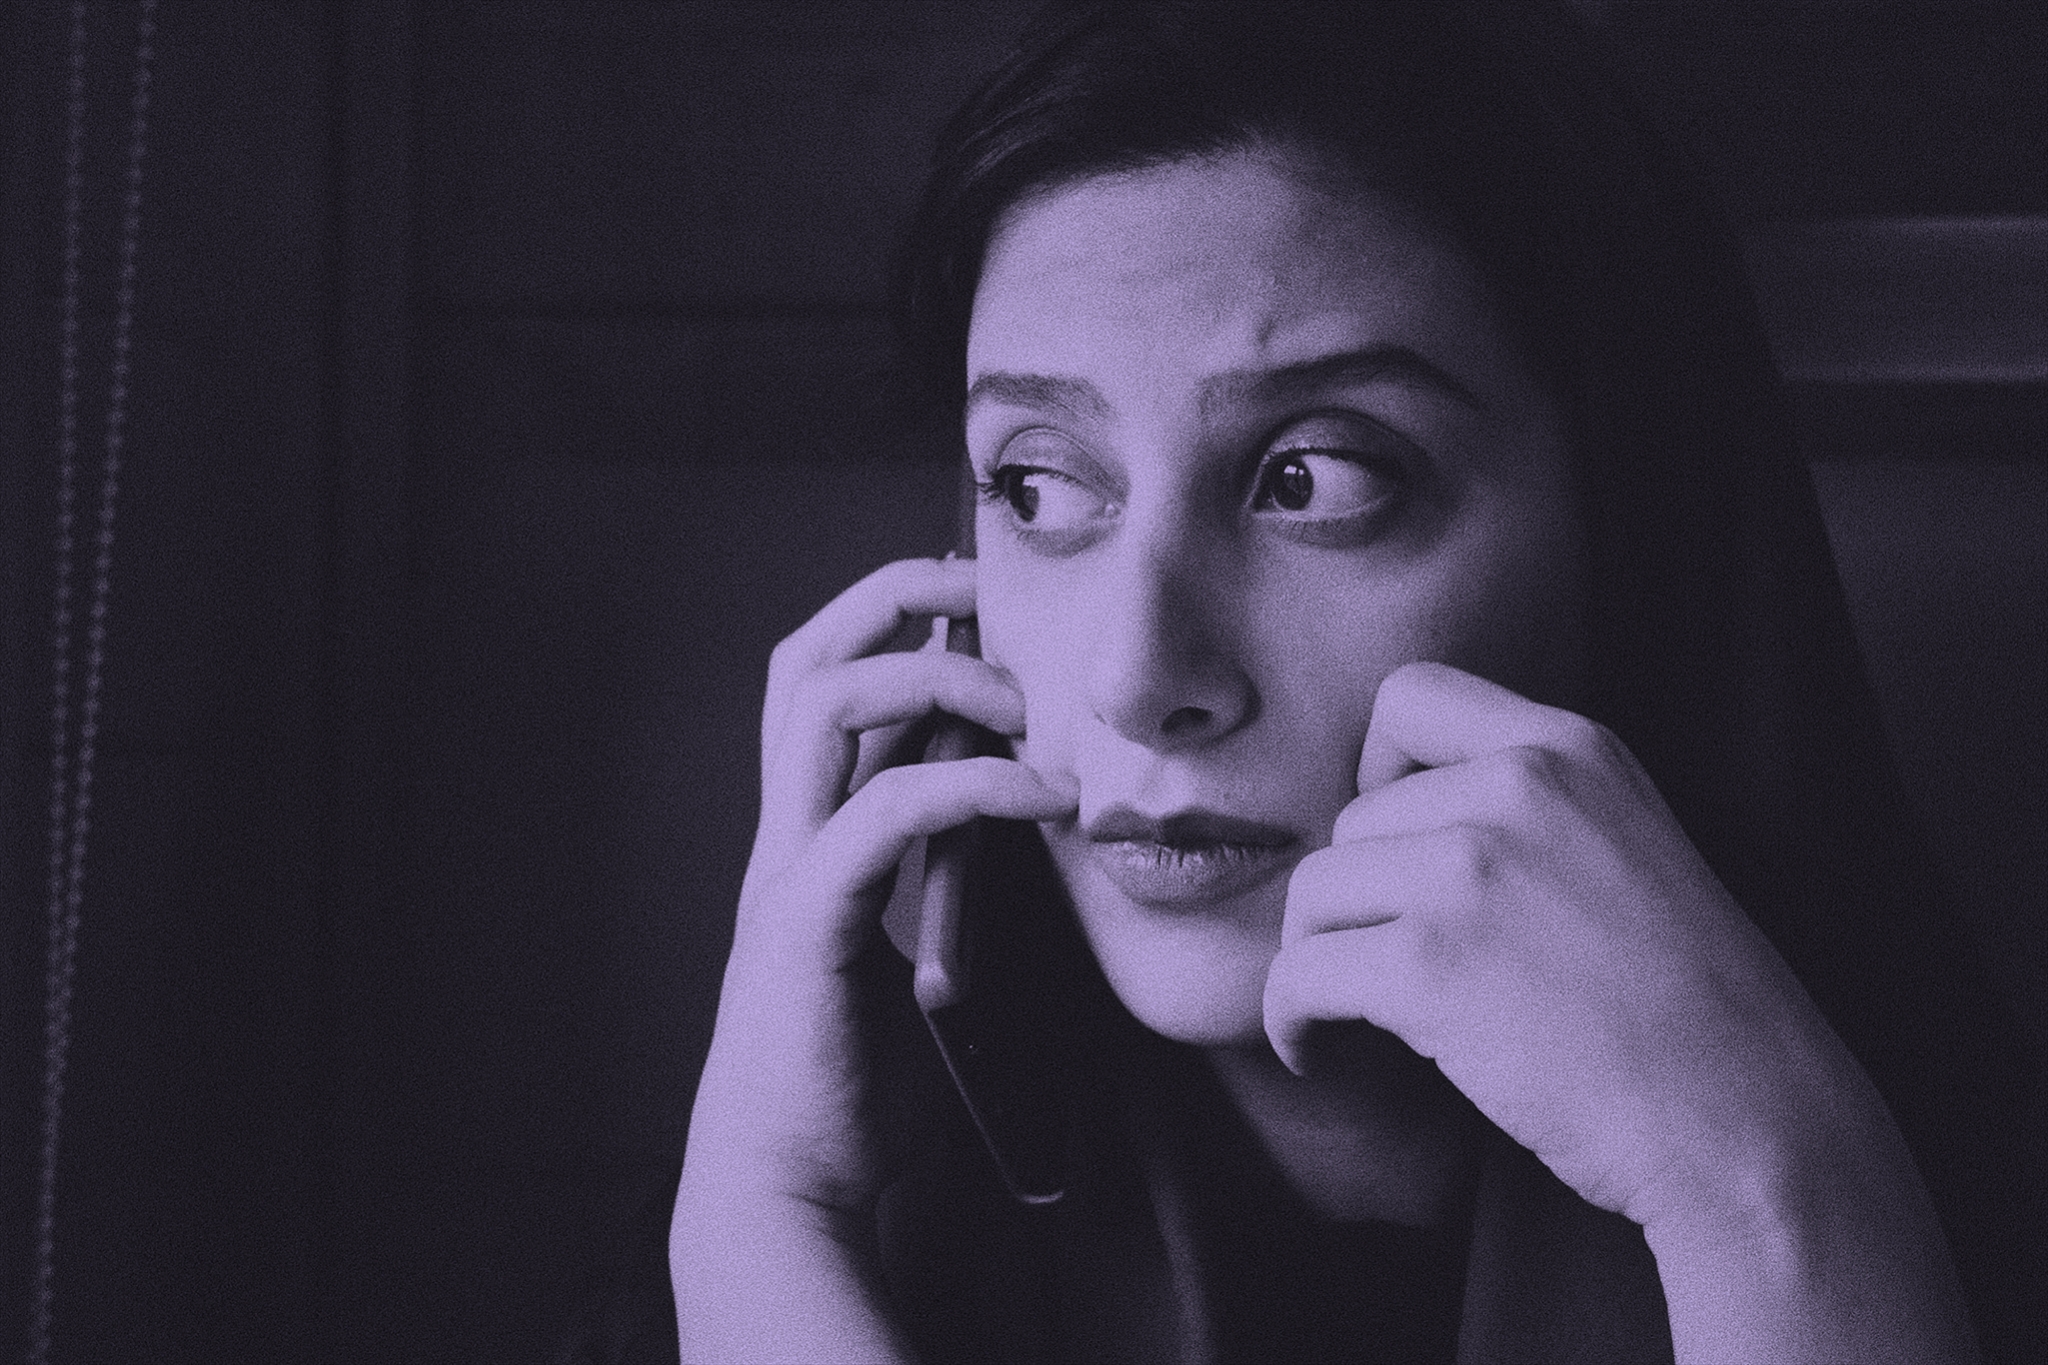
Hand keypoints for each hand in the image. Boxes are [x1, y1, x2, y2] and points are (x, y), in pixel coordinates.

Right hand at [684, 556, 1076, 1212]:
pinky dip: (968, 785)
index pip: (825, 687)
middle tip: (989, 585)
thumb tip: (1025, 822)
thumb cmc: (856, 1091)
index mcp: (807, 844)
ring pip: (818, 705)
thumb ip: (949, 883)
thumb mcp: (919, 956)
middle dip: (894, 597)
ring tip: (1021, 695)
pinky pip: (880, 814)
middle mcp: (784, 840)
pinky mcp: (807, 925)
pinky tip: (1043, 797)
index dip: (892, 623)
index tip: (984, 607)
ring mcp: (785, 875)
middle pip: (802, 662)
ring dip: (927, 671)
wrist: (789, 1193)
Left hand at [1263, 661, 1891, 1228]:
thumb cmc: (1693, 1013)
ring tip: (1348, 1017)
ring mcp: (1469, 871)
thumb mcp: (1630, 846)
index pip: (1410, 696)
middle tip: (1386, 970)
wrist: (1748, 1120)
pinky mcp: (1427, 963)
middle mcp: (1518, 788)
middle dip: (1355, 901)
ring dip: (1316, 959)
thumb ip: (1532, 811)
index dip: (1373, 770)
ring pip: (1314, 892)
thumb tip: (1390, 823)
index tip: (1389, 848)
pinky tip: (1318, 1053)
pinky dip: (1289, 1021)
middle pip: (1351, 821)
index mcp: (1574, 749)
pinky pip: (1298, 973)